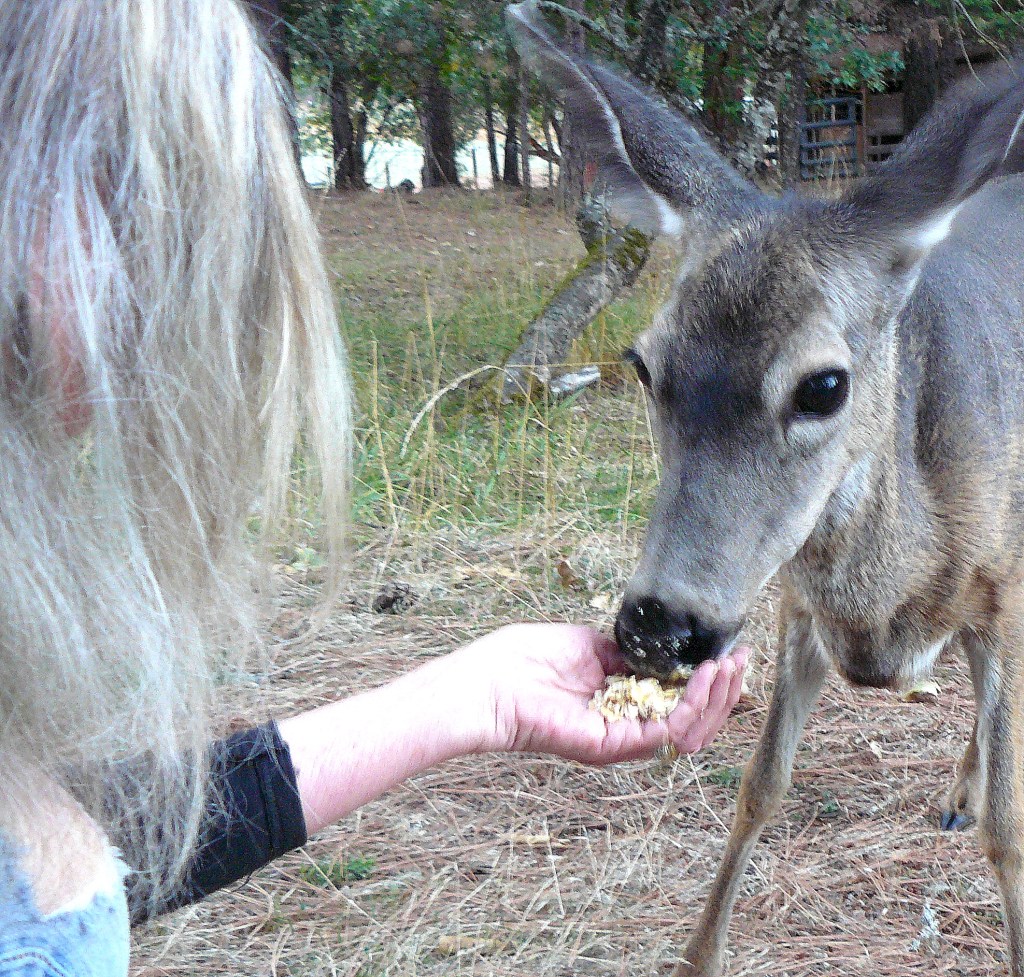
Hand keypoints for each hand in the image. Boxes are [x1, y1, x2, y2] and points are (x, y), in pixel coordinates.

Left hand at [458, 623, 748, 764]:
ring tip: (727, 667)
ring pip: (689, 731)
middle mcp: (626, 723)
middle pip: (693, 719)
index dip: (709, 678)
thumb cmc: (526, 658)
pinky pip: (666, 733)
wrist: (489, 682)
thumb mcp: (590, 644)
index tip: (732, 650)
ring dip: (716, 699)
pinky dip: (692, 705)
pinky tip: (702, 675)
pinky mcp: (613, 746)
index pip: (679, 697)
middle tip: (742, 659)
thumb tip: (664, 649)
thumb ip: (628, 651)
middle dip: (723, 690)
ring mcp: (621, 738)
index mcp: (622, 699)